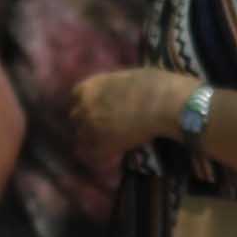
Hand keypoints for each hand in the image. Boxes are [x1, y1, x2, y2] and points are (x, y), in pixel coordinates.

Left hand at [69, 67, 198, 162]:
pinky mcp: (103, 145)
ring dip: (90, 141)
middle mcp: (84, 106)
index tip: (94, 109)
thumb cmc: (152, 84)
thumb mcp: (126, 78)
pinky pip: (94, 156)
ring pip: (81, 138)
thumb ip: (113, 87)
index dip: (85, 104)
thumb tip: (118, 92)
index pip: (75, 97)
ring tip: (103, 145)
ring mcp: (91, 127)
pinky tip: (110, 158)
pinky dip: (101, 157)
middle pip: (75, 118)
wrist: (161, 102)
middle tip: (100, 128)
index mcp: (89, 86)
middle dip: (85, 123)